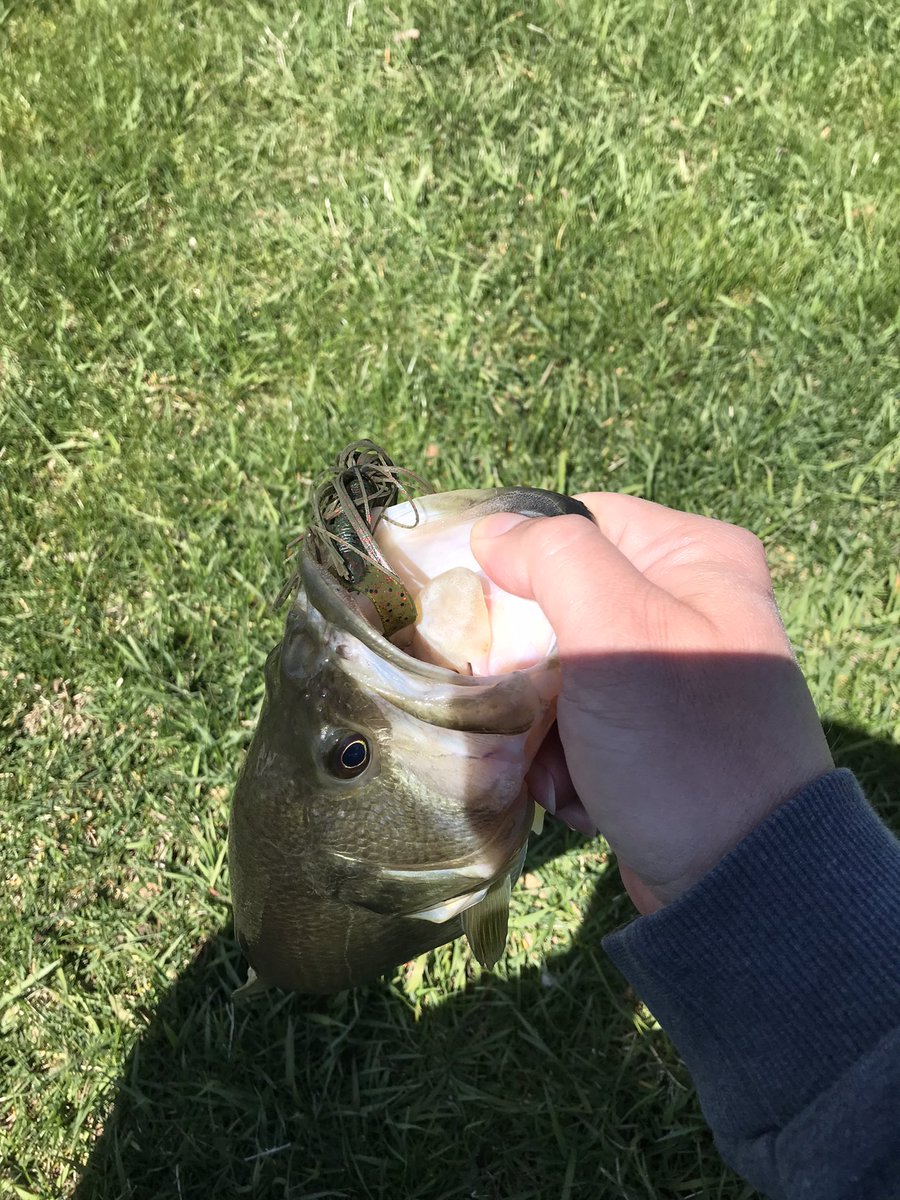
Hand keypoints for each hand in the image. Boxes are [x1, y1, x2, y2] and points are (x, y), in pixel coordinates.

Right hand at [471, 494, 833, 913]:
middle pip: (558, 601)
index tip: (465, 598)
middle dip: (523, 659)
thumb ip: (553, 558)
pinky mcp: (647, 734)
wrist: (739, 879)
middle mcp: (687, 604)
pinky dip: (560, 757)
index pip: (576, 520)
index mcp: (695, 555)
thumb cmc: (681, 740)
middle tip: (509, 693)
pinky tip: (576, 788)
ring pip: (555, 670)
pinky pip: (574, 723)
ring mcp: (666, 674)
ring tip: (550, 756)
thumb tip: (491, 530)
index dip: (514, 553)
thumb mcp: (617, 626)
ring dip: (536, 719)